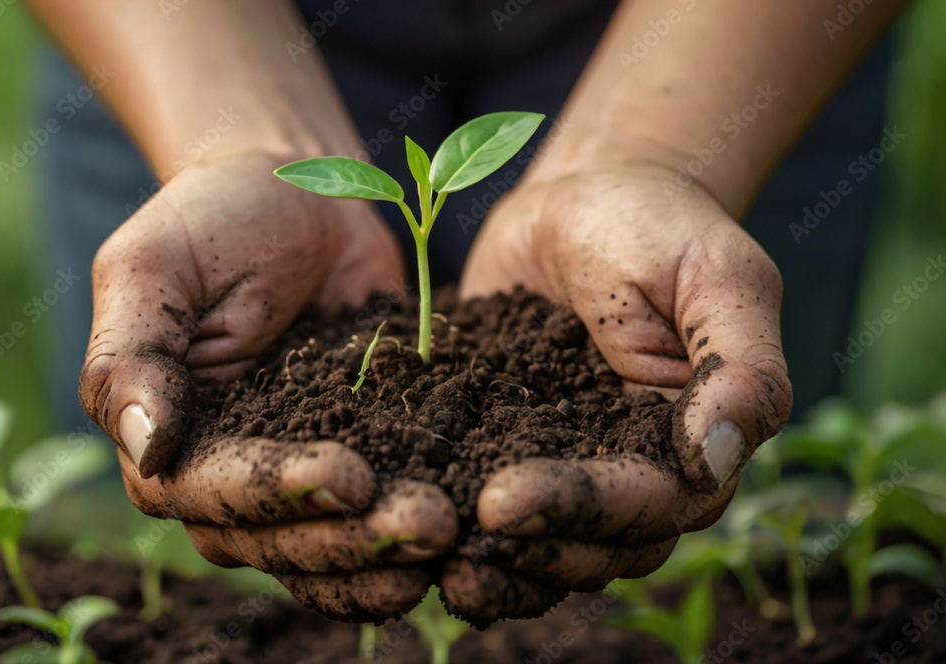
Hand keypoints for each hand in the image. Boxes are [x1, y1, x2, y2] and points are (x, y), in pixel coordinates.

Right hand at [79, 150, 457, 620]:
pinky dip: (417, 542)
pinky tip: (469, 537)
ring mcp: (301, 481)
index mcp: (170, 445)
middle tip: (429, 525)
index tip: (350, 478)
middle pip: (284, 541)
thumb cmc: (215, 223)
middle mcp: (231, 483)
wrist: (302, 198)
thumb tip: (145, 449)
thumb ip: (131, 356)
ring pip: (336, 549)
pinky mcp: (365, 462)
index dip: (280, 494)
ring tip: (452, 536)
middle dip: (355, 539)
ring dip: (391, 555)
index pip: (215, 496)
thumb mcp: (153, 268)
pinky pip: (383, 518)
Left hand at [443, 162, 792, 623]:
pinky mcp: (513, 449)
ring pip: (546, 549)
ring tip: (427, 564)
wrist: (586, 198)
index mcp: (692, 443)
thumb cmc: (660, 228)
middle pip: (594, 547)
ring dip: (494, 569)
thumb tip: (714, 462)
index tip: (500, 502)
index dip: (576, 511)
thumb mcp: (718, 278)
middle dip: (524, 553)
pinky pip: (493, 505)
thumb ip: (740, 368)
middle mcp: (636, 471)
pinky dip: (462, 527)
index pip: (646, 505)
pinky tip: (412, 533)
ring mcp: (571, 465)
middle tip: (449, 543)